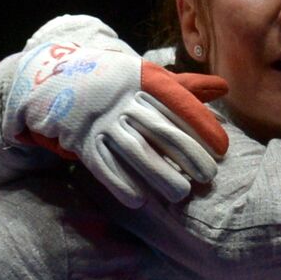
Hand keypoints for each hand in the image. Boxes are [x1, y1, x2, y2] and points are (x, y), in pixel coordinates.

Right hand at [4, 42, 229, 204]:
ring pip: (134, 149)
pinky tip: (140, 202)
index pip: (177, 101)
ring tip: (181, 194)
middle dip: (186, 154)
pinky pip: (102, 164)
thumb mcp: (146, 77)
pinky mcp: (81, 140)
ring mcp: (100, 120)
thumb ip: (184, 87)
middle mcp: (121, 99)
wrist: (56, 80)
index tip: (222, 147)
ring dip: (158, 174)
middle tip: (208, 177)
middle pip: (159, 129)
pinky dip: (120, 183)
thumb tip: (224, 88)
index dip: (201, 124)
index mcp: (141, 80)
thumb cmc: (116, 83)